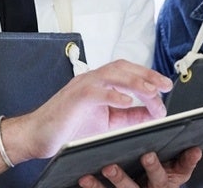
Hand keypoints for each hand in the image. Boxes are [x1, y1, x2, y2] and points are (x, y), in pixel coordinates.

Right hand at [4, 59, 173, 162]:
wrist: (37, 135)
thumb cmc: (67, 128)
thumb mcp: (107, 123)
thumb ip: (129, 117)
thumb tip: (153, 113)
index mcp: (100, 83)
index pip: (128, 72)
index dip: (148, 78)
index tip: (164, 90)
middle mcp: (92, 80)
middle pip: (123, 68)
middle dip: (147, 74)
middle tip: (165, 85)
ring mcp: (82, 86)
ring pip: (112, 75)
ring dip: (135, 82)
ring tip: (152, 91)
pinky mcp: (74, 98)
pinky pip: (95, 91)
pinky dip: (112, 94)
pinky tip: (126, 101)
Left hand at [77, 147, 202, 187]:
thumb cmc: (154, 179)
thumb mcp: (172, 172)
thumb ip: (183, 161)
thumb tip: (196, 150)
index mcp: (169, 181)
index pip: (182, 170)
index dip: (186, 161)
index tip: (183, 148)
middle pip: (156, 180)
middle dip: (153, 168)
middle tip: (147, 154)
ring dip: (118, 178)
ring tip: (108, 166)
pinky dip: (94, 187)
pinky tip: (84, 177)